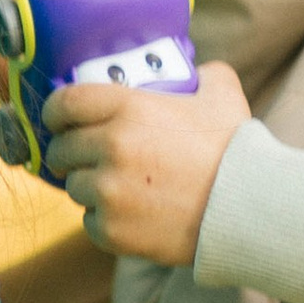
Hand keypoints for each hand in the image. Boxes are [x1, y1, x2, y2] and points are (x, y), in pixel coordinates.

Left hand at [44, 61, 252, 264]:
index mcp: (128, 108)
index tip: (57, 120)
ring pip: (75, 187)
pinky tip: (131, 215)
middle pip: (61, 149)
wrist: (248, 209)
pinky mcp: (112, 230)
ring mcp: (109, 191)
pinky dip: (105, 221)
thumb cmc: (236, 151)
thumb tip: (195, 72)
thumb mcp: (222, 94)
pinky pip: (89, 222)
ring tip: (120, 189)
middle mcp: (110, 147)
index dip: (55, 112)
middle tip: (87, 158)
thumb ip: (203, 74)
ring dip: (91, 187)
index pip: (65, 102)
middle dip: (70, 153)